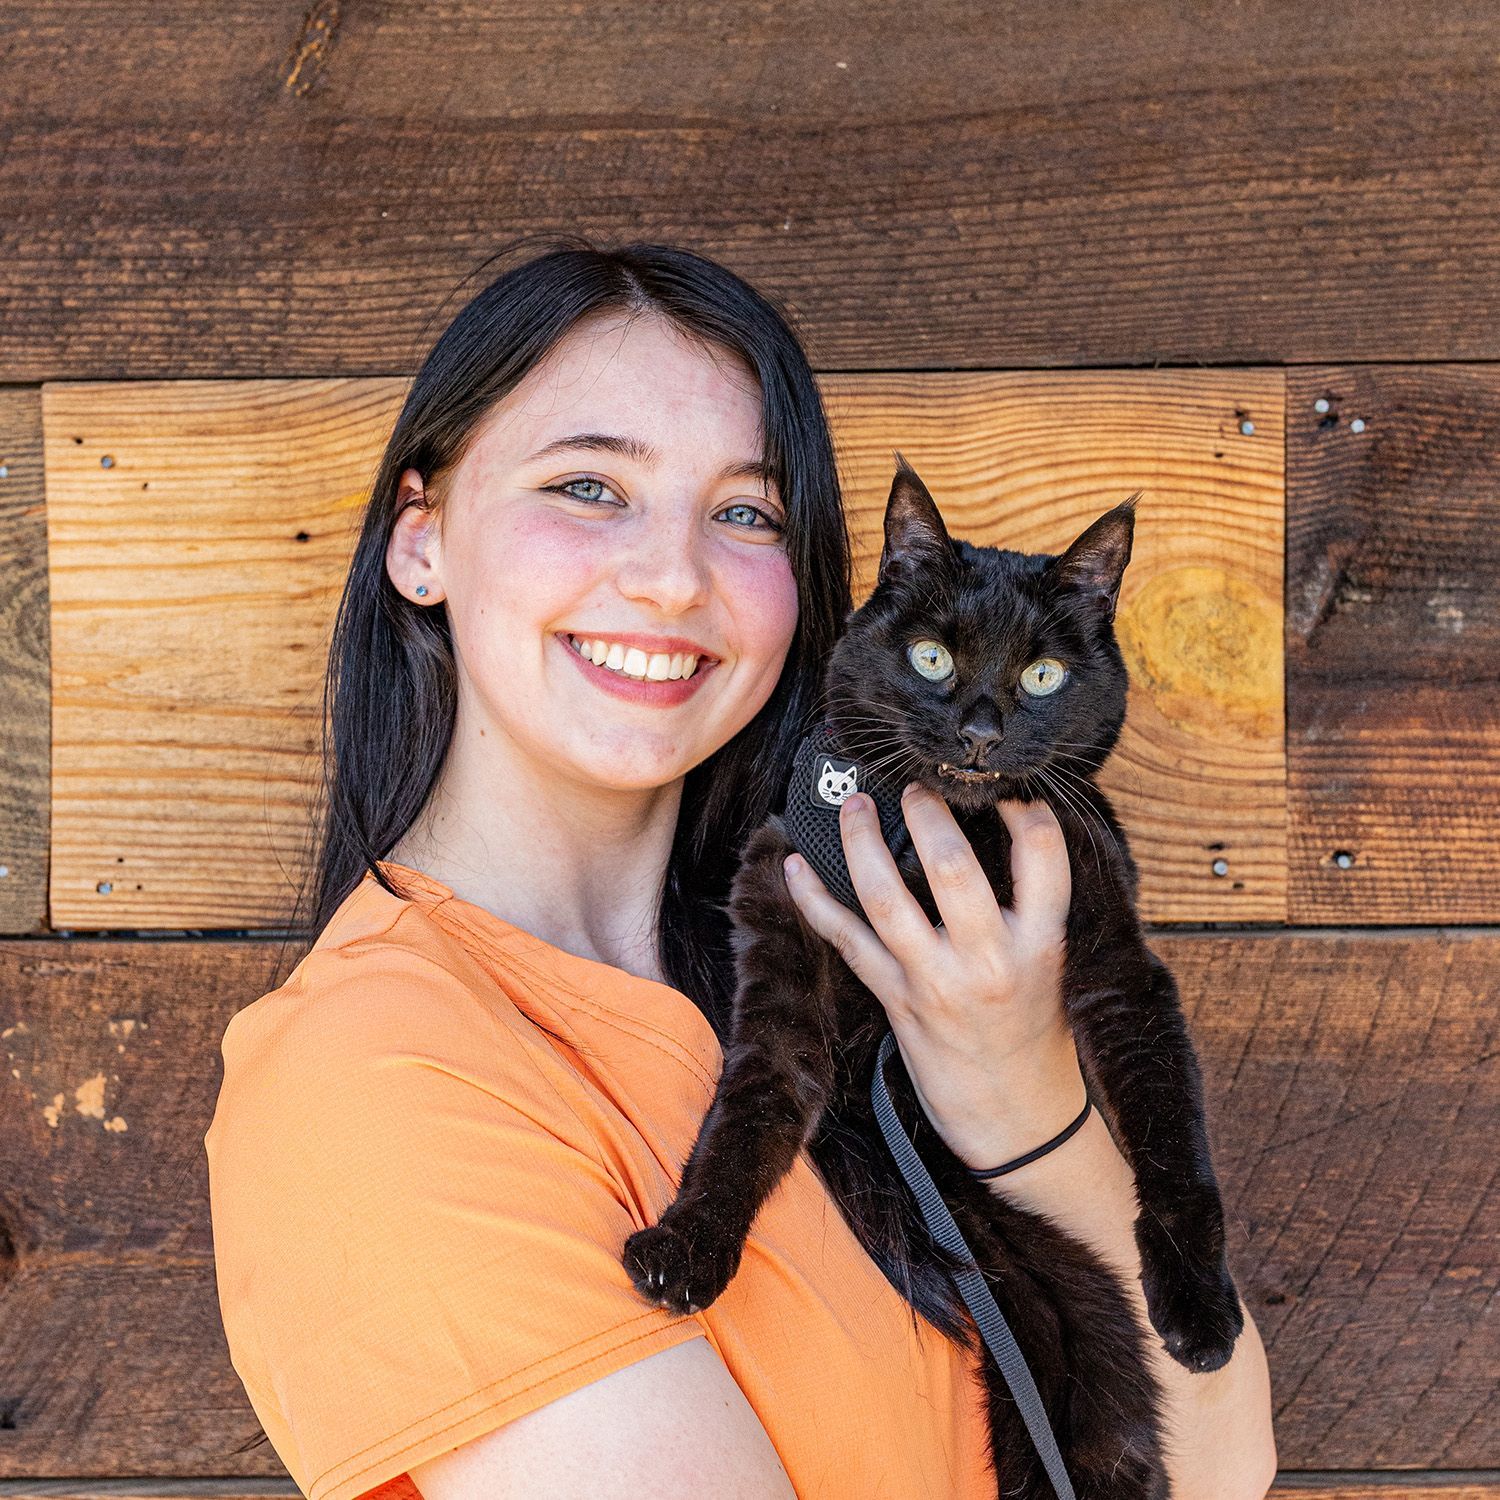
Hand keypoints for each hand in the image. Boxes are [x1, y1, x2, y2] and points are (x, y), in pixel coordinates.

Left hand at [781, 782, 1086, 1169]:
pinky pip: (846, 940)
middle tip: (915, 786)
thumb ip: (1028, 904)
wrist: (1018, 1116)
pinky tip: (796, 866)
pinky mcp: (896, 1000)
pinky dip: (814, 900)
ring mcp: (935, 981)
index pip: (1042, 855)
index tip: (1005, 793)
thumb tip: (996, 826)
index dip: (1025, 811)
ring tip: (856, 807)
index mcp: (1040, 944)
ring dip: (862, 843)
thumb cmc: (1033, 1030)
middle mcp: (988, 960)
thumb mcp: (1050, 963)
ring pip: (886, 897)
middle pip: (953, 868)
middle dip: (928, 815)